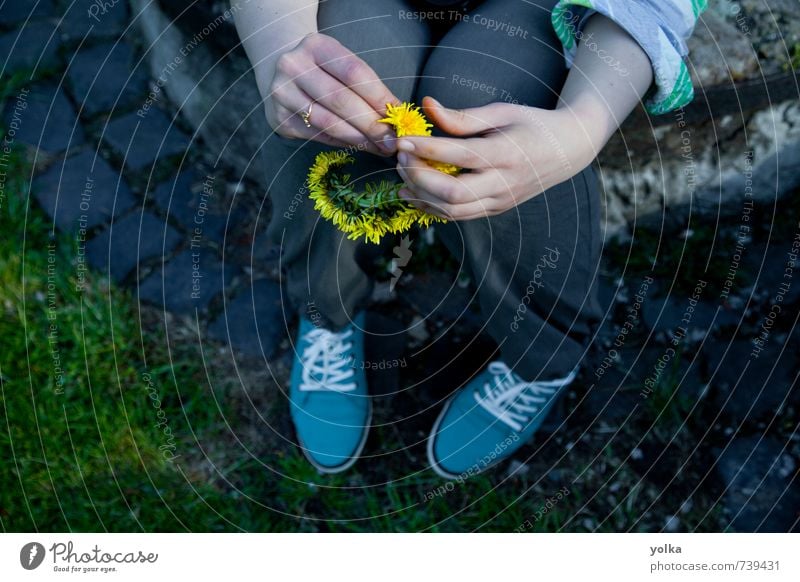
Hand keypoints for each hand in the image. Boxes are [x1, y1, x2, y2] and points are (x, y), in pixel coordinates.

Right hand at [266, 33, 398, 154]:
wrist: (279, 70)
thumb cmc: (323, 68)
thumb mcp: (340, 63)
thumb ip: (365, 84)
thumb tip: (396, 113)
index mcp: (316, 46)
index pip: (354, 73)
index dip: (379, 97)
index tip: (399, 116)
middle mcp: (294, 67)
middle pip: (341, 100)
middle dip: (372, 125)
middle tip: (393, 141)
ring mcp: (283, 94)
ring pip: (329, 123)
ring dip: (359, 139)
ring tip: (380, 148)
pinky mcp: (280, 119)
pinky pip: (318, 135)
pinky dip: (343, 143)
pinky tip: (360, 146)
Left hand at [394, 97, 601, 219]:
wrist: (568, 150)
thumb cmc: (533, 124)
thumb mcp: (502, 111)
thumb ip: (463, 116)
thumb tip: (426, 105)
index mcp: (507, 153)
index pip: (460, 156)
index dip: (427, 150)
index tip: (402, 140)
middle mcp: (504, 183)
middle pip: (453, 193)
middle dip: (419, 177)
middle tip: (400, 158)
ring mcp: (500, 201)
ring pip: (452, 211)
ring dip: (421, 195)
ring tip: (402, 175)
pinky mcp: (494, 210)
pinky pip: (458, 216)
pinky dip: (431, 207)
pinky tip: (413, 193)